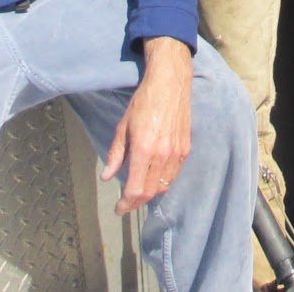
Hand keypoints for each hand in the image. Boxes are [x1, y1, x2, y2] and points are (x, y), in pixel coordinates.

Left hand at [103, 36, 192, 215]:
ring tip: (138, 192)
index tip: (118, 209)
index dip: (125, 204)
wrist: (170, 84)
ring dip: (150, 193)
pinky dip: (163, 181)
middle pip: (150, 192)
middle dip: (136, 202)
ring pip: (164, 185)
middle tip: (126, 204)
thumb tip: (107, 176)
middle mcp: (163, 154)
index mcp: (144, 150)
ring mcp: (177, 152)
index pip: (135, 189)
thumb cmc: (143, 102)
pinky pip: (174, 174)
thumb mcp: (123, 127)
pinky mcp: (186, 148)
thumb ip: (116, 154)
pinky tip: (154, 177)